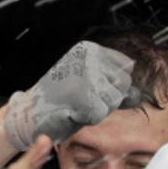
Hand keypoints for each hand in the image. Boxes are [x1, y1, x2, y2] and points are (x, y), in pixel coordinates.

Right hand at [4, 41, 134, 149]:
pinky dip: (87, 118)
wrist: (28, 113)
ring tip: (75, 106)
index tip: (93, 91)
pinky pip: (100, 113)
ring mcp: (85, 74)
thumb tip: (139, 94)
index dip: (114, 86)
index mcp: (90, 50)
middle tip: (82, 101)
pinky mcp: (81, 93)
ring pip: (113, 100)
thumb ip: (113, 87)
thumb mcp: (89, 87)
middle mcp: (89, 58)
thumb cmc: (58, 102)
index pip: (125, 68)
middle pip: (122, 84)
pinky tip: (71, 112)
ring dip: (97, 110)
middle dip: (107, 99)